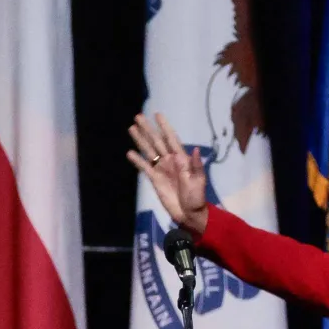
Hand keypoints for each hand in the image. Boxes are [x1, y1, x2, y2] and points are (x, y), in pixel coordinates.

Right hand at [128, 113, 209, 235]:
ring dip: (140, 140)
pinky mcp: (155, 179)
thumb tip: (195, 150)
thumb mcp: (199, 182)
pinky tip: (130, 153)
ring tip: (132, 128)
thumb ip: (195, 166)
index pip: (171, 139)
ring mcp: (161, 169)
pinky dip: (137, 160)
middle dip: (148, 129)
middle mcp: (169, 160)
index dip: (164, 127)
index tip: (157, 115)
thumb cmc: (196, 197)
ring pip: (149, 151)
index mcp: (181, 159)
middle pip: (156, 141)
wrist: (189, 213)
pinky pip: (145, 167)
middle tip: (138, 116)